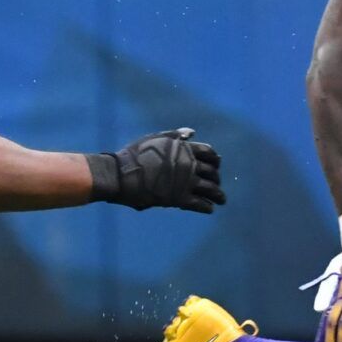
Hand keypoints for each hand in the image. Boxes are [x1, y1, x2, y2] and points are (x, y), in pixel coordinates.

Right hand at [89, 128, 225, 211]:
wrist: (120, 175)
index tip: (217, 165)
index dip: (215, 159)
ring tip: (221, 200)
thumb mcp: (155, 139)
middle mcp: (189, 164)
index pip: (209, 152)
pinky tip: (210, 209)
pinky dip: (207, 207)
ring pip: (210, 189)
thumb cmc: (134, 155)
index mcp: (184, 149)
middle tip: (217, 184)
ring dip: (218, 195)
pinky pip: (200, 204)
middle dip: (217, 178)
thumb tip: (192, 132)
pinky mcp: (179, 198)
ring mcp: (186, 182)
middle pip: (212, 172)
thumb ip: (175, 136)